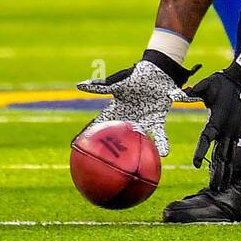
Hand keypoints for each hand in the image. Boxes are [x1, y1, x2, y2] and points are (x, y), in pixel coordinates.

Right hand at [76, 58, 196, 156]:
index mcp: (116, 111)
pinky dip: (162, 142)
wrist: (156, 71)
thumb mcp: (117, 83)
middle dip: (111, 153)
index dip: (88, 136)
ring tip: (135, 169)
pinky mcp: (157, 119)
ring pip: (139, 142)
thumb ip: (101, 87)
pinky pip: (159, 133)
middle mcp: (128, 120)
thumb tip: (80, 85)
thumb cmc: (135, 76)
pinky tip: (165, 153)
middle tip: (103, 166)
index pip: (99, 126)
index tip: (75, 148)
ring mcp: (142, 121)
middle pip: (118, 140)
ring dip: (137, 153)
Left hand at [181, 64, 240, 190]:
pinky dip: (229, 162)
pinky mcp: (239, 131)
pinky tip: (225, 172)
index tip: (196, 164)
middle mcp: (228, 129)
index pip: (207, 139)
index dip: (202, 151)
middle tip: (214, 188)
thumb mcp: (206, 86)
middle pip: (221, 155)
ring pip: (229, 156)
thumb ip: (192, 92)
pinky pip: (233, 150)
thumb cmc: (222, 82)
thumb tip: (176, 93)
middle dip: (218, 172)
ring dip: (225, 171)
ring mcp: (235, 132)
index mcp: (217, 120)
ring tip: (220, 187)